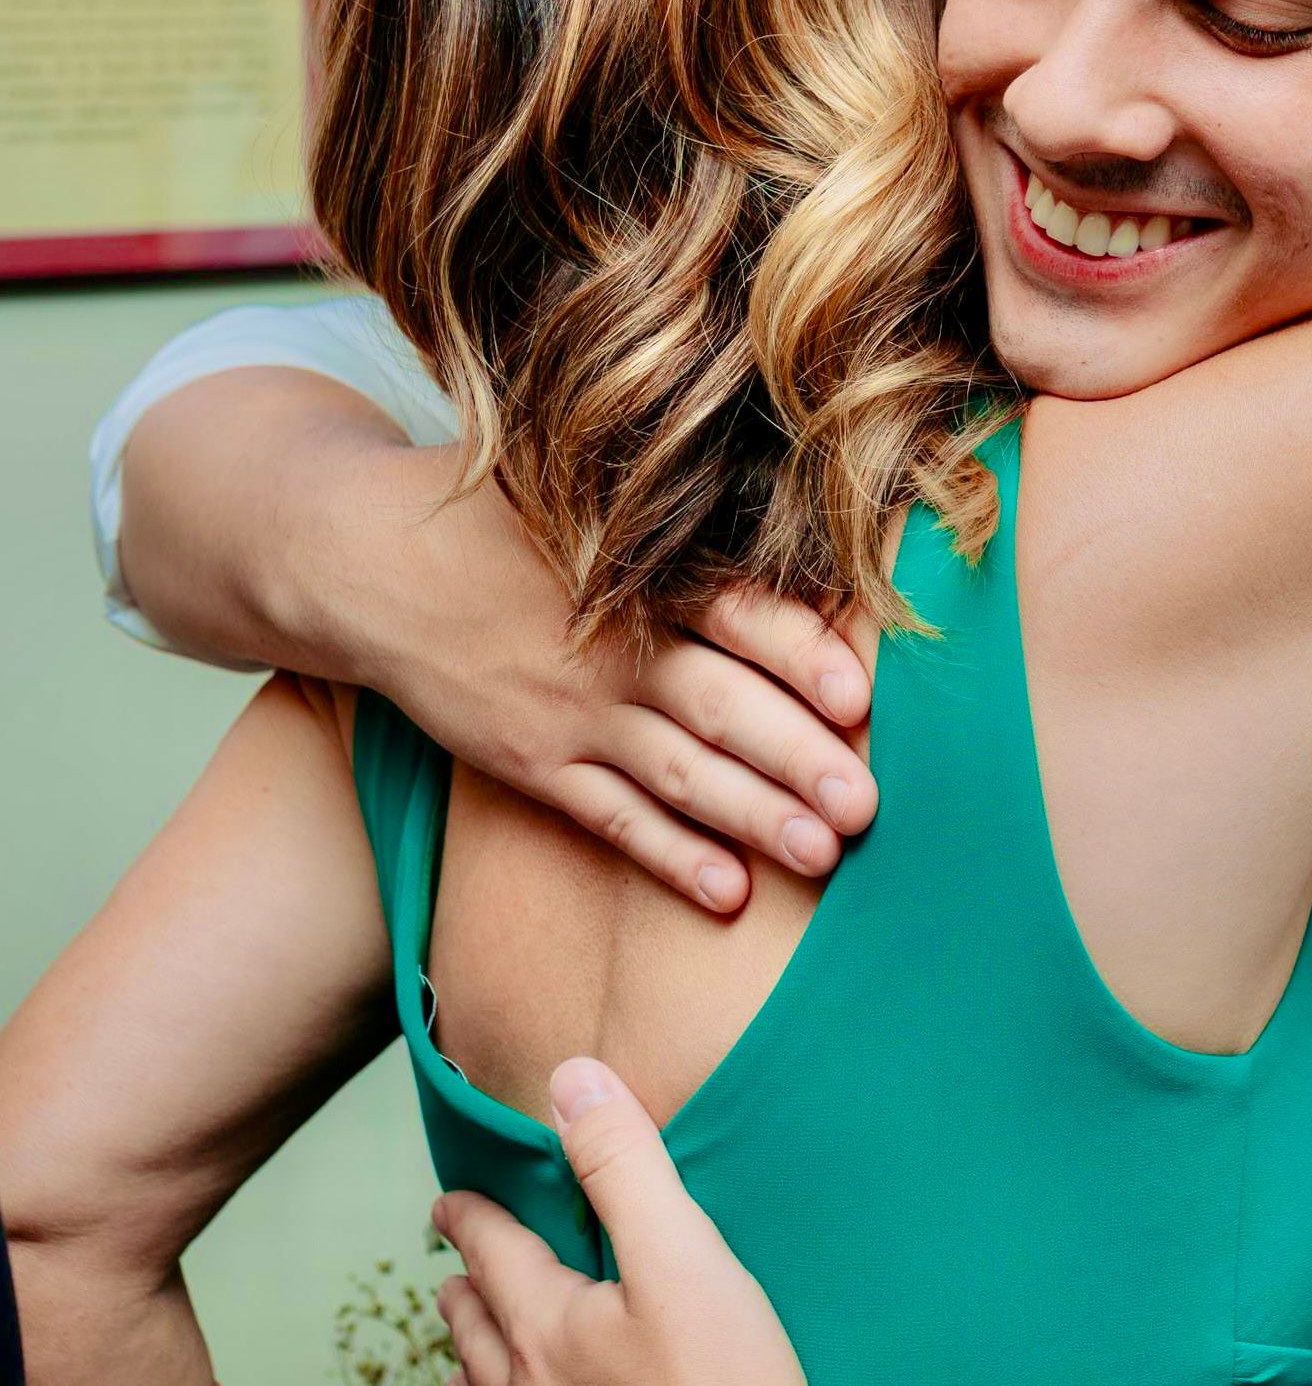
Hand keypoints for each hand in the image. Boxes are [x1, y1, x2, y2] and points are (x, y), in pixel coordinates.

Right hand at [324, 438, 879, 909]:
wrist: (370, 559)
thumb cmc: (509, 516)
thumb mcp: (594, 492)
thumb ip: (690, 522)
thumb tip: (808, 531)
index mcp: (641, 568)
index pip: (737, 612)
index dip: (800, 654)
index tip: (858, 697)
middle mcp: (611, 644)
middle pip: (721, 705)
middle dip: (798, 758)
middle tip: (867, 804)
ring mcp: (569, 710)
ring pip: (678, 773)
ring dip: (754, 816)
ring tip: (825, 854)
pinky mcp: (531, 761)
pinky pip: (611, 818)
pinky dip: (671, 854)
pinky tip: (729, 893)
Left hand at [434, 1059, 841, 1385]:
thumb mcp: (682, 1255)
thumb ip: (625, 1164)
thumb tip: (571, 1080)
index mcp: (550, 1332)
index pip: (496, 1255)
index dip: (472, 1219)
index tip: (449, 1202)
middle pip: (480, 1339)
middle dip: (465, 1299)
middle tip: (452, 1278)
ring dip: (468, 1382)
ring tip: (459, 1370)